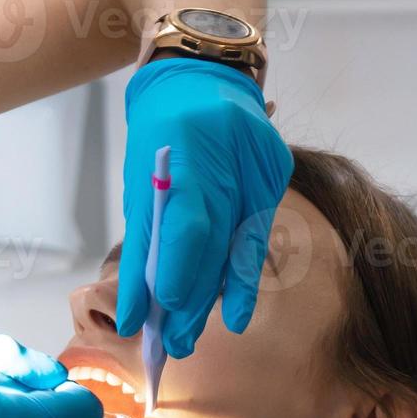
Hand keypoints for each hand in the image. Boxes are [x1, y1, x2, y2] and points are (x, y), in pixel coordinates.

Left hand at [118, 57, 292, 357]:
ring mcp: (260, 160)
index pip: (186, 221)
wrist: (202, 72)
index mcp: (187, 145)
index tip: (155, 316)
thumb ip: (146, 236)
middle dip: (191, 297)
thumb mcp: (140, 173)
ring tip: (197, 336)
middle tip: (173, 344)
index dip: (172, 272)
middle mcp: (230, 152)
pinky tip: (235, 306)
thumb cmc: (160, 131)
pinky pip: (256, 230)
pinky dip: (240, 270)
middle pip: (213, 241)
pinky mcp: (277, 170)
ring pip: (240, 241)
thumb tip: (139, 307)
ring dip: (219, 294)